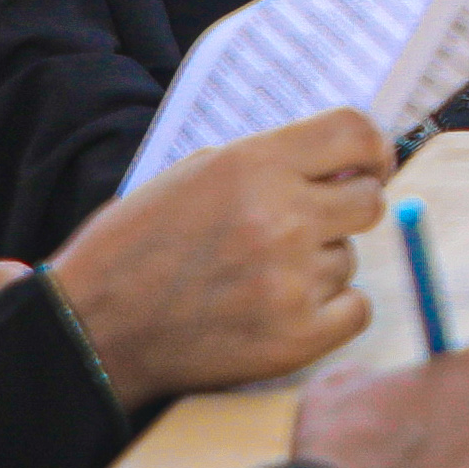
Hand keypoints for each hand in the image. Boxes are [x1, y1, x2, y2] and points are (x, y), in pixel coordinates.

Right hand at [46, 112, 382, 409]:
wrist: (96, 326)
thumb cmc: (140, 246)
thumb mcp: (195, 174)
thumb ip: (270, 162)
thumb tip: (348, 162)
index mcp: (252, 165)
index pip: (355, 132)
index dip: (372, 148)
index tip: (371, 164)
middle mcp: (280, 216)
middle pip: (369, 199)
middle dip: (344, 210)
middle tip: (305, 228)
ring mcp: (292, 280)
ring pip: (349, 259)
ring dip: (318, 265)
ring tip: (257, 277)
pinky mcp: (298, 336)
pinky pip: (356, 309)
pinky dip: (329, 311)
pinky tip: (281, 309)